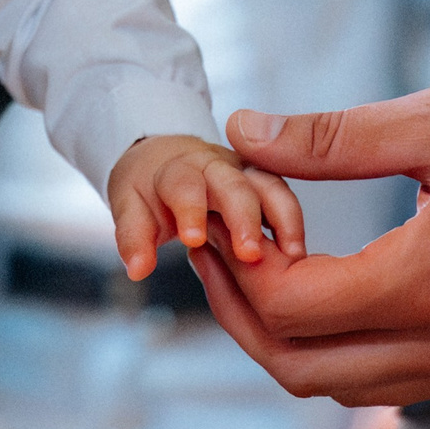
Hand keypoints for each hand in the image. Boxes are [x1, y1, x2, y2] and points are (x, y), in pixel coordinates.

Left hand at [107, 133, 304, 277]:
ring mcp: (244, 173)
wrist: (165, 159)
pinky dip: (293, 224)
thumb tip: (138, 269)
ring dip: (282, 219)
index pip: (183, 184)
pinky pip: (284, 199)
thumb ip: (134, 238)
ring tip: (291, 256)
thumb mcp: (131, 208)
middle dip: (244, 218)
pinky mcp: (264, 185)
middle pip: (234, 184)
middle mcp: (215, 166)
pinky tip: (298, 254)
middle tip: (249, 254)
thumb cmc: (149, 189)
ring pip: (269, 187)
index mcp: (177, 170)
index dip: (190, 210)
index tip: (192, 240)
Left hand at [190, 74, 429, 405]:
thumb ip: (329, 137)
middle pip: (301, 371)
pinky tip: (330, 294)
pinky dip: (343, 353)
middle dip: (242, 318)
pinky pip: (394, 385)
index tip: (224, 221)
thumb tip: (241, 131)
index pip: (291, 309)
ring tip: (260, 275)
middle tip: (217, 258)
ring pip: (345, 388)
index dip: (238, 270)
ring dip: (289, 344)